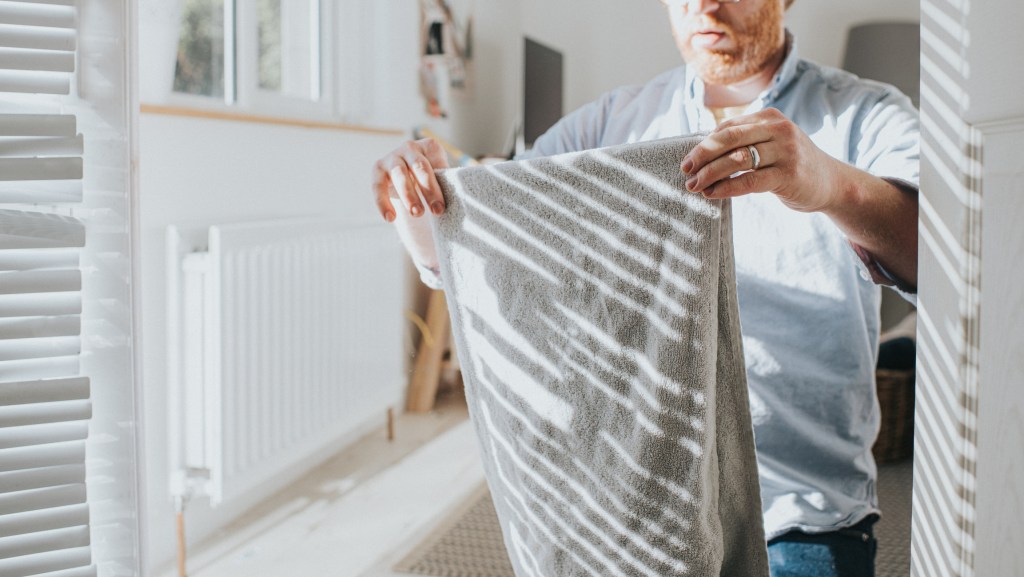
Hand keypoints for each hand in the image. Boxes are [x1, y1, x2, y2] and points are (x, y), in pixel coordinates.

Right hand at [372, 138, 448, 222]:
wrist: (409, 185)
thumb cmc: (430, 182)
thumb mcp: (440, 179)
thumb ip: (445, 182)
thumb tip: (458, 197)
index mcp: (429, 147)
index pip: (436, 163)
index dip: (439, 186)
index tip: (442, 207)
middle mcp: (410, 147)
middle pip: (419, 167)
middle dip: (428, 190)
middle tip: (436, 211)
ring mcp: (393, 157)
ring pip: (399, 174)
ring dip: (409, 195)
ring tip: (417, 214)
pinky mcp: (378, 169)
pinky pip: (378, 186)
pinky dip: (383, 203)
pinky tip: (390, 218)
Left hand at [680, 108, 841, 212]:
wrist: (831, 182)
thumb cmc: (791, 164)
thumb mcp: (771, 144)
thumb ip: (745, 141)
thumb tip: (701, 150)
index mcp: (770, 117)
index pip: (728, 128)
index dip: (704, 144)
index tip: (687, 161)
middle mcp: (779, 130)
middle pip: (729, 139)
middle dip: (702, 156)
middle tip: (685, 170)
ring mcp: (786, 151)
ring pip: (737, 160)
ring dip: (710, 174)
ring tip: (694, 186)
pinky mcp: (789, 175)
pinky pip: (749, 181)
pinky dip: (727, 187)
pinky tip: (712, 194)